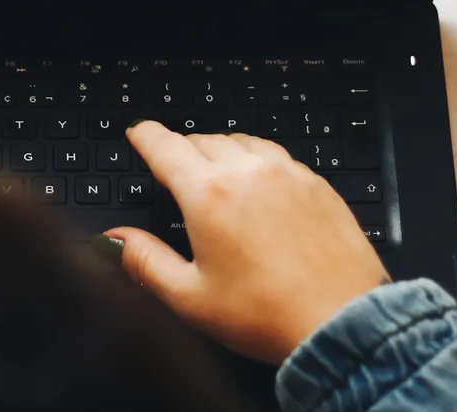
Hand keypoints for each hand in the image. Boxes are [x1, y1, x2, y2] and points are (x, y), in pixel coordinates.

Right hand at [107, 122, 387, 363]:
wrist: (342, 323)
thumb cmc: (267, 316)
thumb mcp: (190, 296)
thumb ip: (144, 261)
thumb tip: (114, 240)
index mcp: (209, 194)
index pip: (166, 146)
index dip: (146, 136)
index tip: (139, 133)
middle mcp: (249, 172)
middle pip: (203, 140)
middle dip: (182, 148)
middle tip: (173, 165)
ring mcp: (288, 174)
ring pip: (243, 141)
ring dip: (222, 150)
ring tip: (214, 171)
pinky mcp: (318, 185)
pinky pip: (279, 156)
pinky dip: (259, 161)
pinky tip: (259, 184)